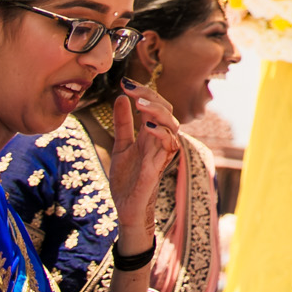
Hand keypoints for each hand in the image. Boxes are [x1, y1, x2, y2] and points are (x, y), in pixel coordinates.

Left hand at [107, 88, 181, 248]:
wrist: (126, 209)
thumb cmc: (127, 180)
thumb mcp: (120, 146)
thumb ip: (123, 124)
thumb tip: (120, 98)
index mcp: (151, 133)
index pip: (154, 104)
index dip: (142, 91)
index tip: (124, 82)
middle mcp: (160, 139)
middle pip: (165, 109)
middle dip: (150, 95)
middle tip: (130, 88)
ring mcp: (162, 152)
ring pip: (172, 123)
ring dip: (157, 111)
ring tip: (139, 104)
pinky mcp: (160, 165)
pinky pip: (168, 145)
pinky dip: (160, 133)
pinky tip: (147, 126)